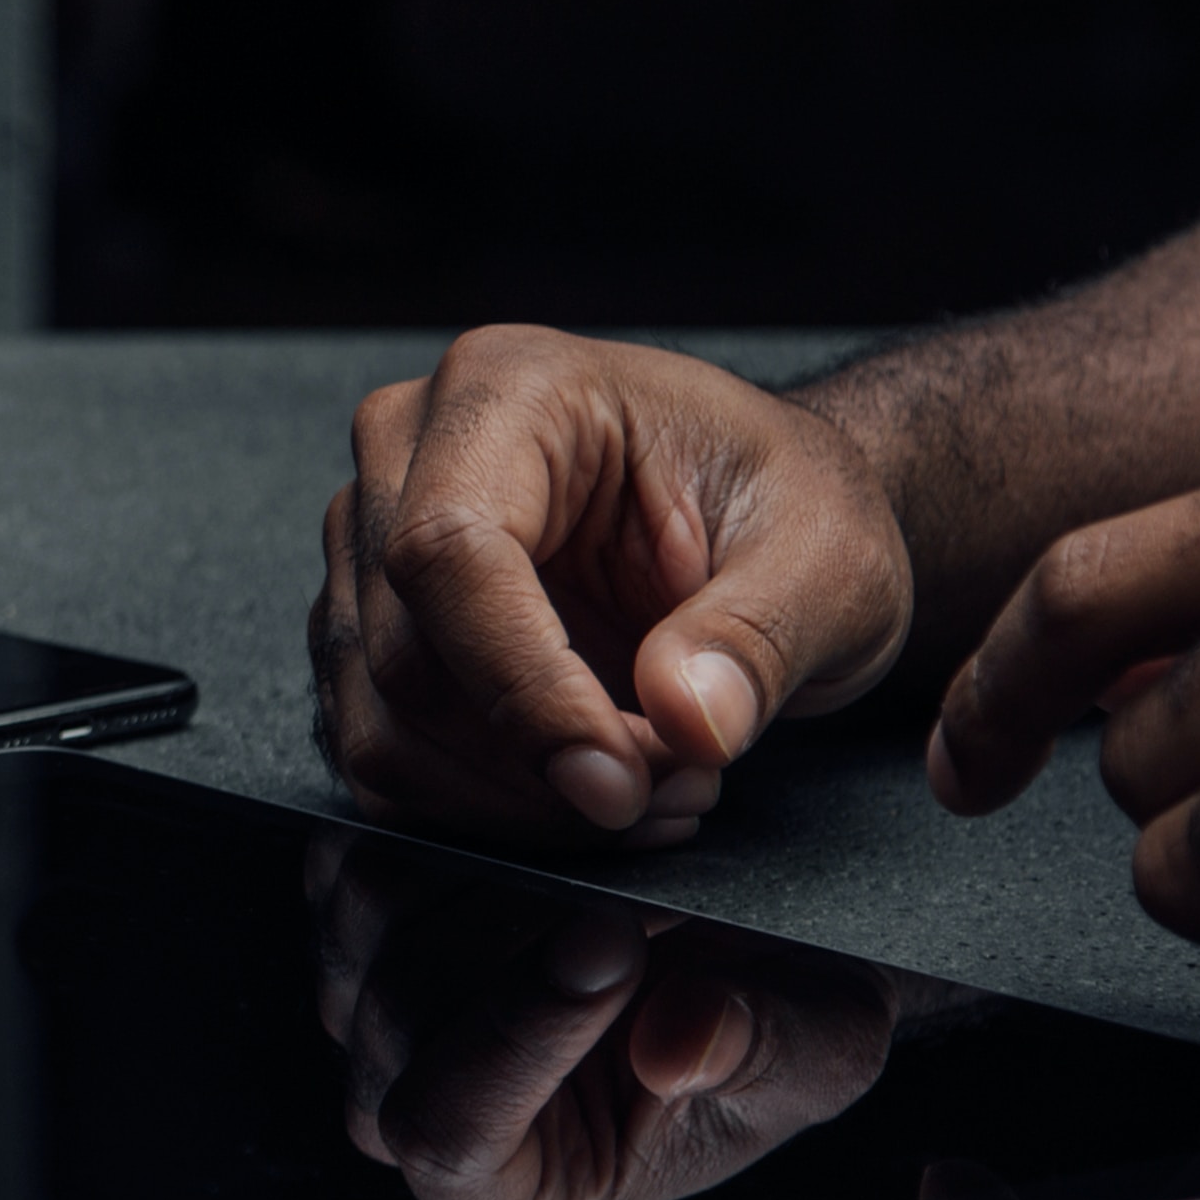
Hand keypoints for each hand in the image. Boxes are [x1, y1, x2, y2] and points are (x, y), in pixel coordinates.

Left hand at [311, 837, 910, 1199]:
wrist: (755, 927)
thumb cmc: (781, 1021)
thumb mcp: (821, 1049)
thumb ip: (761, 1056)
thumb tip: (676, 1047)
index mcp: (498, 1195)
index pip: (447, 1130)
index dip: (516, 1034)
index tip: (610, 938)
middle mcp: (403, 1098)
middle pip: (401, 1000)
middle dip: (532, 912)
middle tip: (662, 845)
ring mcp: (365, 992)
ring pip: (380, 901)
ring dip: (511, 839)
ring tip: (640, 810)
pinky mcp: (360, 892)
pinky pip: (381, 824)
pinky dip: (478, 790)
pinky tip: (581, 777)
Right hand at [314, 327, 914, 847]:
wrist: (760, 520)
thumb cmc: (780, 502)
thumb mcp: (828, 558)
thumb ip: (757, 635)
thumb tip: (689, 719)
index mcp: (509, 391)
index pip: (450, 548)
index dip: (521, 686)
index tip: (617, 784)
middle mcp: (407, 454)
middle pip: (405, 652)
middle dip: (543, 759)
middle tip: (681, 781)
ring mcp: (372, 546)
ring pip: (383, 726)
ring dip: (520, 799)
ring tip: (655, 785)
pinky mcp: (372, 631)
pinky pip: (389, 758)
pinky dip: (491, 808)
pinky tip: (594, 789)